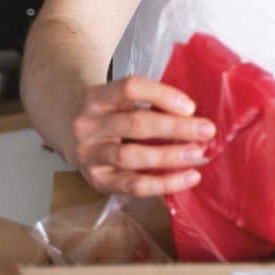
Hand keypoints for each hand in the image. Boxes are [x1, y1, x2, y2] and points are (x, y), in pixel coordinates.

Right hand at [70, 76, 216, 196]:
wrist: (68, 132)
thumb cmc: (110, 112)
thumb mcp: (121, 99)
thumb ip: (151, 104)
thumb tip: (196, 117)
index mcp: (97, 97)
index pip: (130, 88)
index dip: (163, 95)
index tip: (191, 106)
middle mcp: (88, 125)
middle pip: (135, 124)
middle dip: (175, 128)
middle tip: (207, 130)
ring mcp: (89, 155)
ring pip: (131, 157)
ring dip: (169, 156)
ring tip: (198, 155)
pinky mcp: (97, 180)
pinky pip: (132, 185)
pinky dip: (163, 183)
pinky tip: (188, 178)